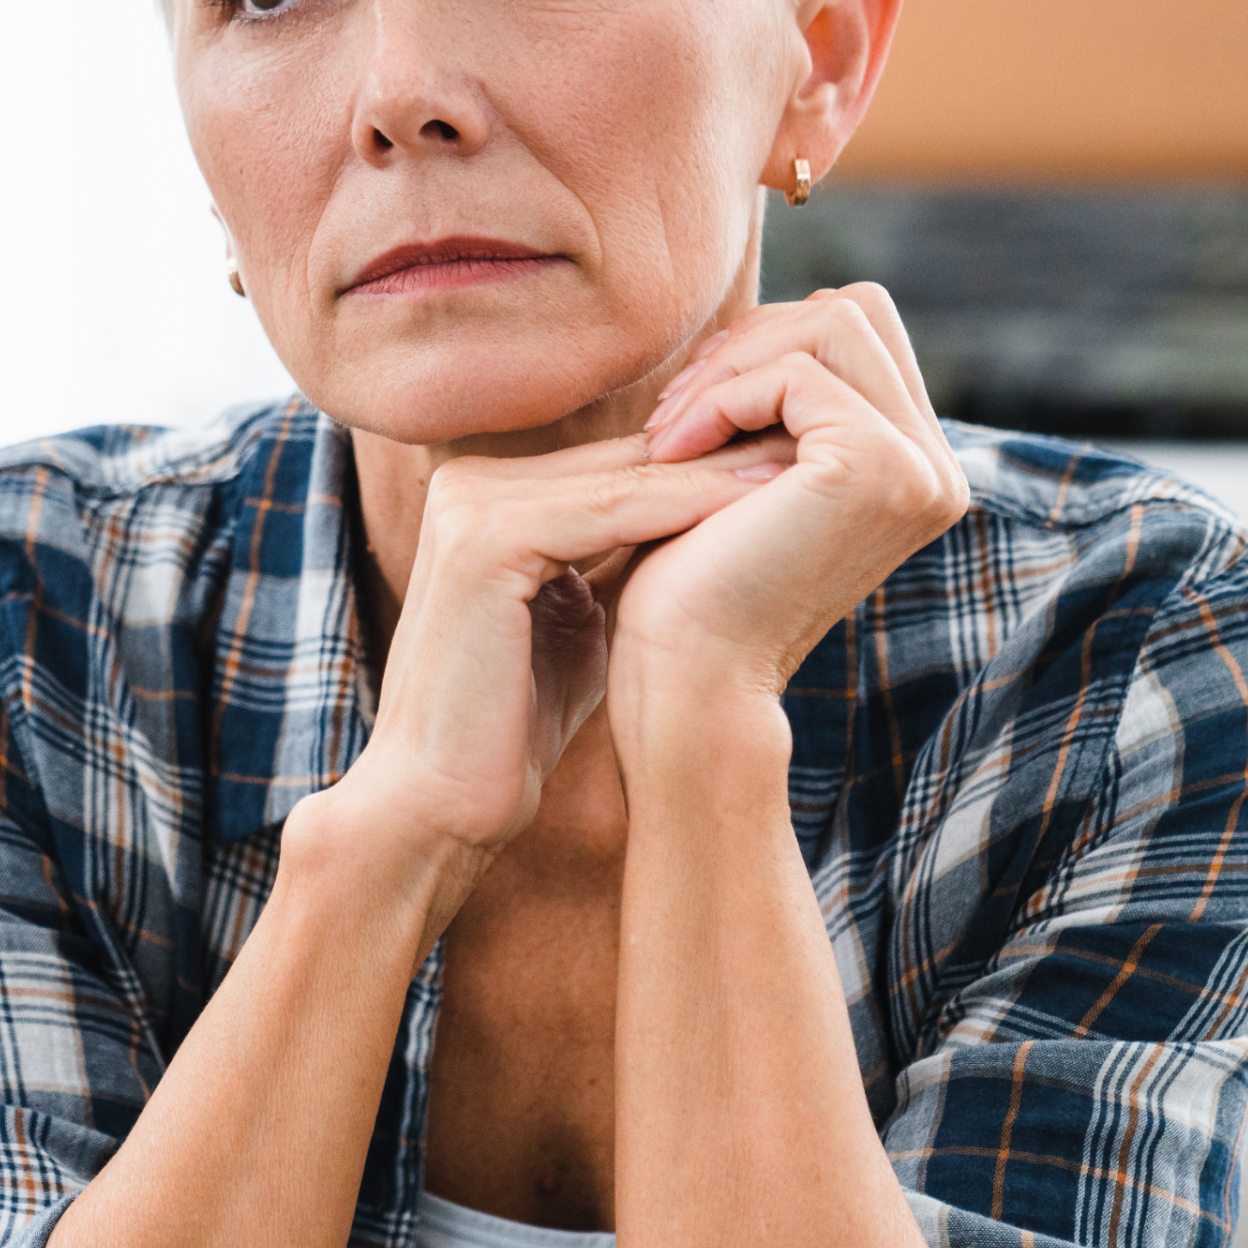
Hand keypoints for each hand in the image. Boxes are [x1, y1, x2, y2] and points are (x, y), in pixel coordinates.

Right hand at [336, 438, 770, 887]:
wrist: (435, 806)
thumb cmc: (509, 729)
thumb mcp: (575, 624)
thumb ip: (614, 566)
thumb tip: (697, 532)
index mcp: (483, 495)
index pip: (612, 466)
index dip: (702, 464)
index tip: (788, 461)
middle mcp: (467, 483)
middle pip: (619, 459)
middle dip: (718, 453)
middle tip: (812, 441)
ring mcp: (469, 506)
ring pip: (621, 478)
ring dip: (715, 472)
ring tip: (801, 463)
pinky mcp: (486, 541)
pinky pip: (607, 512)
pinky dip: (683, 509)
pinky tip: (751, 505)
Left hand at [610, 284, 968, 740]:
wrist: (685, 679)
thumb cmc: (691, 581)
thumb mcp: (743, 471)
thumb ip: (778, 403)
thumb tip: (774, 315)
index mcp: (912, 465)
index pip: (856, 330)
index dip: (763, 344)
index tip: (688, 407)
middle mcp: (935, 467)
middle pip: (856, 309)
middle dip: (751, 341)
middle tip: (675, 414)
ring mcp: (919, 468)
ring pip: (833, 321)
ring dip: (731, 365)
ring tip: (670, 432)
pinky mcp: (878, 468)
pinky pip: (796, 371)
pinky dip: (722, 397)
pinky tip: (672, 452)